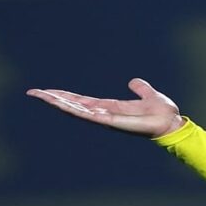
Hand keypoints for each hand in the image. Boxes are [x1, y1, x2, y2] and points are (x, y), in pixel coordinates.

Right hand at [26, 78, 184, 137]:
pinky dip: (73, 108)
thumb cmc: (162, 113)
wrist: (171, 122)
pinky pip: (88, 114)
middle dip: (54, 99)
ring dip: (58, 102)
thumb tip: (133, 82)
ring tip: (40, 95)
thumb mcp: (148, 94)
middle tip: (34, 92)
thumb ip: (140, 89)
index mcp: (110, 107)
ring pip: (76, 109)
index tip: (48, 91)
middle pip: (74, 104)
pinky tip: (59, 103)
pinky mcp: (110, 121)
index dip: (66, 96)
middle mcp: (104, 113)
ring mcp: (105, 118)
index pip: (82, 100)